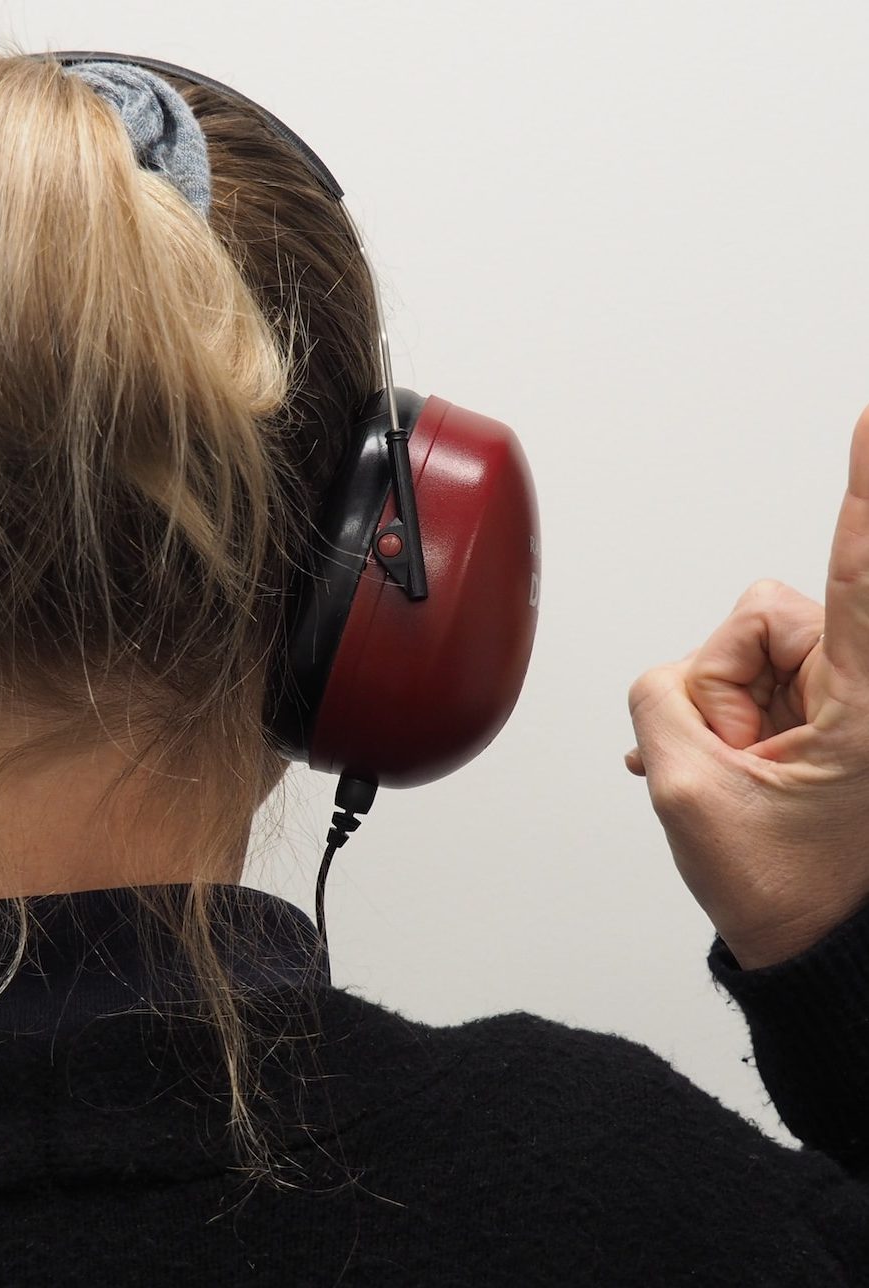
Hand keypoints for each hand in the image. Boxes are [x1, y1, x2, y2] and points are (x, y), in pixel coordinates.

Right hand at [626, 406, 868, 969]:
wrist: (819, 946)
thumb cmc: (785, 890)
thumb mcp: (693, 794)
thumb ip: (664, 696)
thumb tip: (678, 672)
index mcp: (864, 707)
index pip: (860, 575)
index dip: (865, 492)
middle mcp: (865, 688)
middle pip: (763, 617)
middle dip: (722, 681)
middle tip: (731, 759)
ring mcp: (848, 697)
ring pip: (753, 646)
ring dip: (726, 706)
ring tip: (745, 774)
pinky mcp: (833, 706)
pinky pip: (757, 671)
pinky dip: (730, 711)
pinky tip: (736, 764)